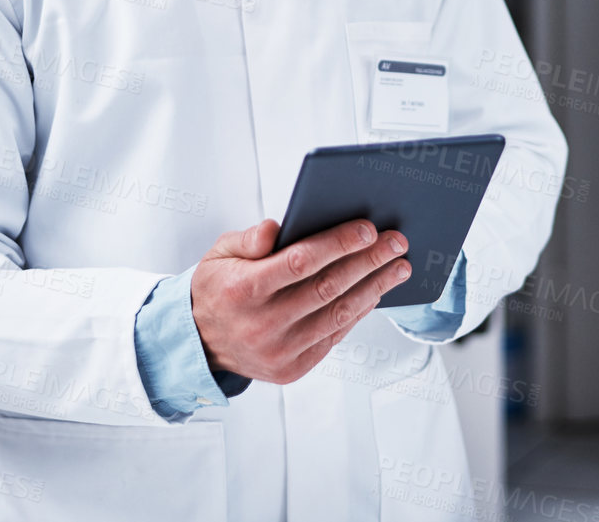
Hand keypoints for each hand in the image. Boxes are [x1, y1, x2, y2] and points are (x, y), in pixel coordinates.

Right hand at [190, 218, 409, 384]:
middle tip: (396, 241)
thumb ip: (248, 239)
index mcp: (243, 289)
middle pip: (328, 287)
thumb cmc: (218, 288)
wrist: (199, 342)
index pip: (299, 262)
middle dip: (369, 261)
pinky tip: (375, 292)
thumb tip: (276, 228)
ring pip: (338, 315)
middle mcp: (261, 324)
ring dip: (375, 288)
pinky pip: (334, 337)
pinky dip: (359, 312)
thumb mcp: (220, 254)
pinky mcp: (291, 369)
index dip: (337, 243)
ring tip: (399, 267)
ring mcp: (278, 351)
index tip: (368, 228)